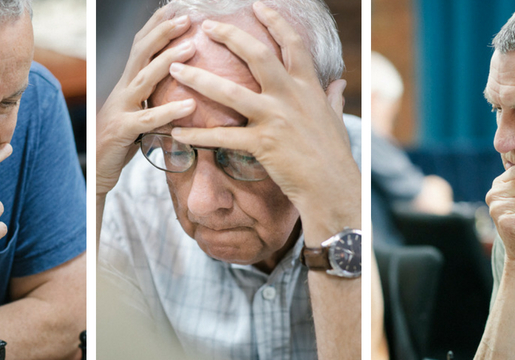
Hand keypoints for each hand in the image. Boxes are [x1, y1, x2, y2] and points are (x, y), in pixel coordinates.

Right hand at [96, 7, 198, 195]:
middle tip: (186, 18)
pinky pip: (147, 119)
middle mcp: (122, 92)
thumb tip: (190, 94)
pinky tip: (190, 106)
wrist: (96, 174)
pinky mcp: (122, 131)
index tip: (176, 10)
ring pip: (143, 78)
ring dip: (168, 61)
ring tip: (191, 47)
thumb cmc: (122, 145)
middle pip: (140, 53)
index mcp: (127, 85)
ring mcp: (120, 109)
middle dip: (162, 33)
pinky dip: (169, 111)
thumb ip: (158, 102)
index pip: (140, 48)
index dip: (156, 27)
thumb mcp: (141, 117)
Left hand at [165, 3, 358, 220]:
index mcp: (308, 88)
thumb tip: (339, 83)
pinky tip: (177, 133)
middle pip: (257, 55)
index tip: (258, 6)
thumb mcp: (336, 119)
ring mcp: (274, 119)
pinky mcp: (261, 144)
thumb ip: (333, 98)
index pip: (292, 44)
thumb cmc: (334, 155)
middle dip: (230, 36)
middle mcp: (290, 97)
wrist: (332, 187)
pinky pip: (222, 137)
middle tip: (207, 26)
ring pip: (229, 92)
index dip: (275, 22)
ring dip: (199, 78)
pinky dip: (197, 135)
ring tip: (176, 69)